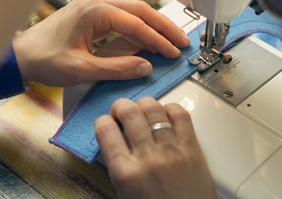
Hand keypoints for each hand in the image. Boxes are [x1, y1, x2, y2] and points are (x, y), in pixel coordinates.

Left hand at [13, 0, 189, 86]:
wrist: (21, 56)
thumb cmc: (44, 60)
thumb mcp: (82, 69)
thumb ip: (117, 68)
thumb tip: (146, 66)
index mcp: (93, 12)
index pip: (135, 24)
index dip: (157, 40)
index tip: (173, 52)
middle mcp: (94, 4)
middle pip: (138, 11)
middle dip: (162, 27)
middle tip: (182, 41)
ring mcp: (92, 8)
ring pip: (131, 13)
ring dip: (152, 26)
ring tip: (171, 39)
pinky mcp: (90, 16)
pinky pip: (120, 20)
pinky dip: (136, 30)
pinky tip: (148, 39)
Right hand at [95, 97, 215, 198]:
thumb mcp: (123, 192)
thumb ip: (116, 164)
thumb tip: (113, 139)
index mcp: (125, 173)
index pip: (105, 129)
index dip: (102, 121)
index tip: (106, 124)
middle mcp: (148, 159)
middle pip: (129, 112)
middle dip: (121, 106)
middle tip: (122, 112)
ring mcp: (172, 152)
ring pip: (153, 109)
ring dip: (143, 105)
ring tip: (142, 111)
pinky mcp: (192, 150)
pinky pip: (181, 116)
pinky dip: (170, 108)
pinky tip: (165, 114)